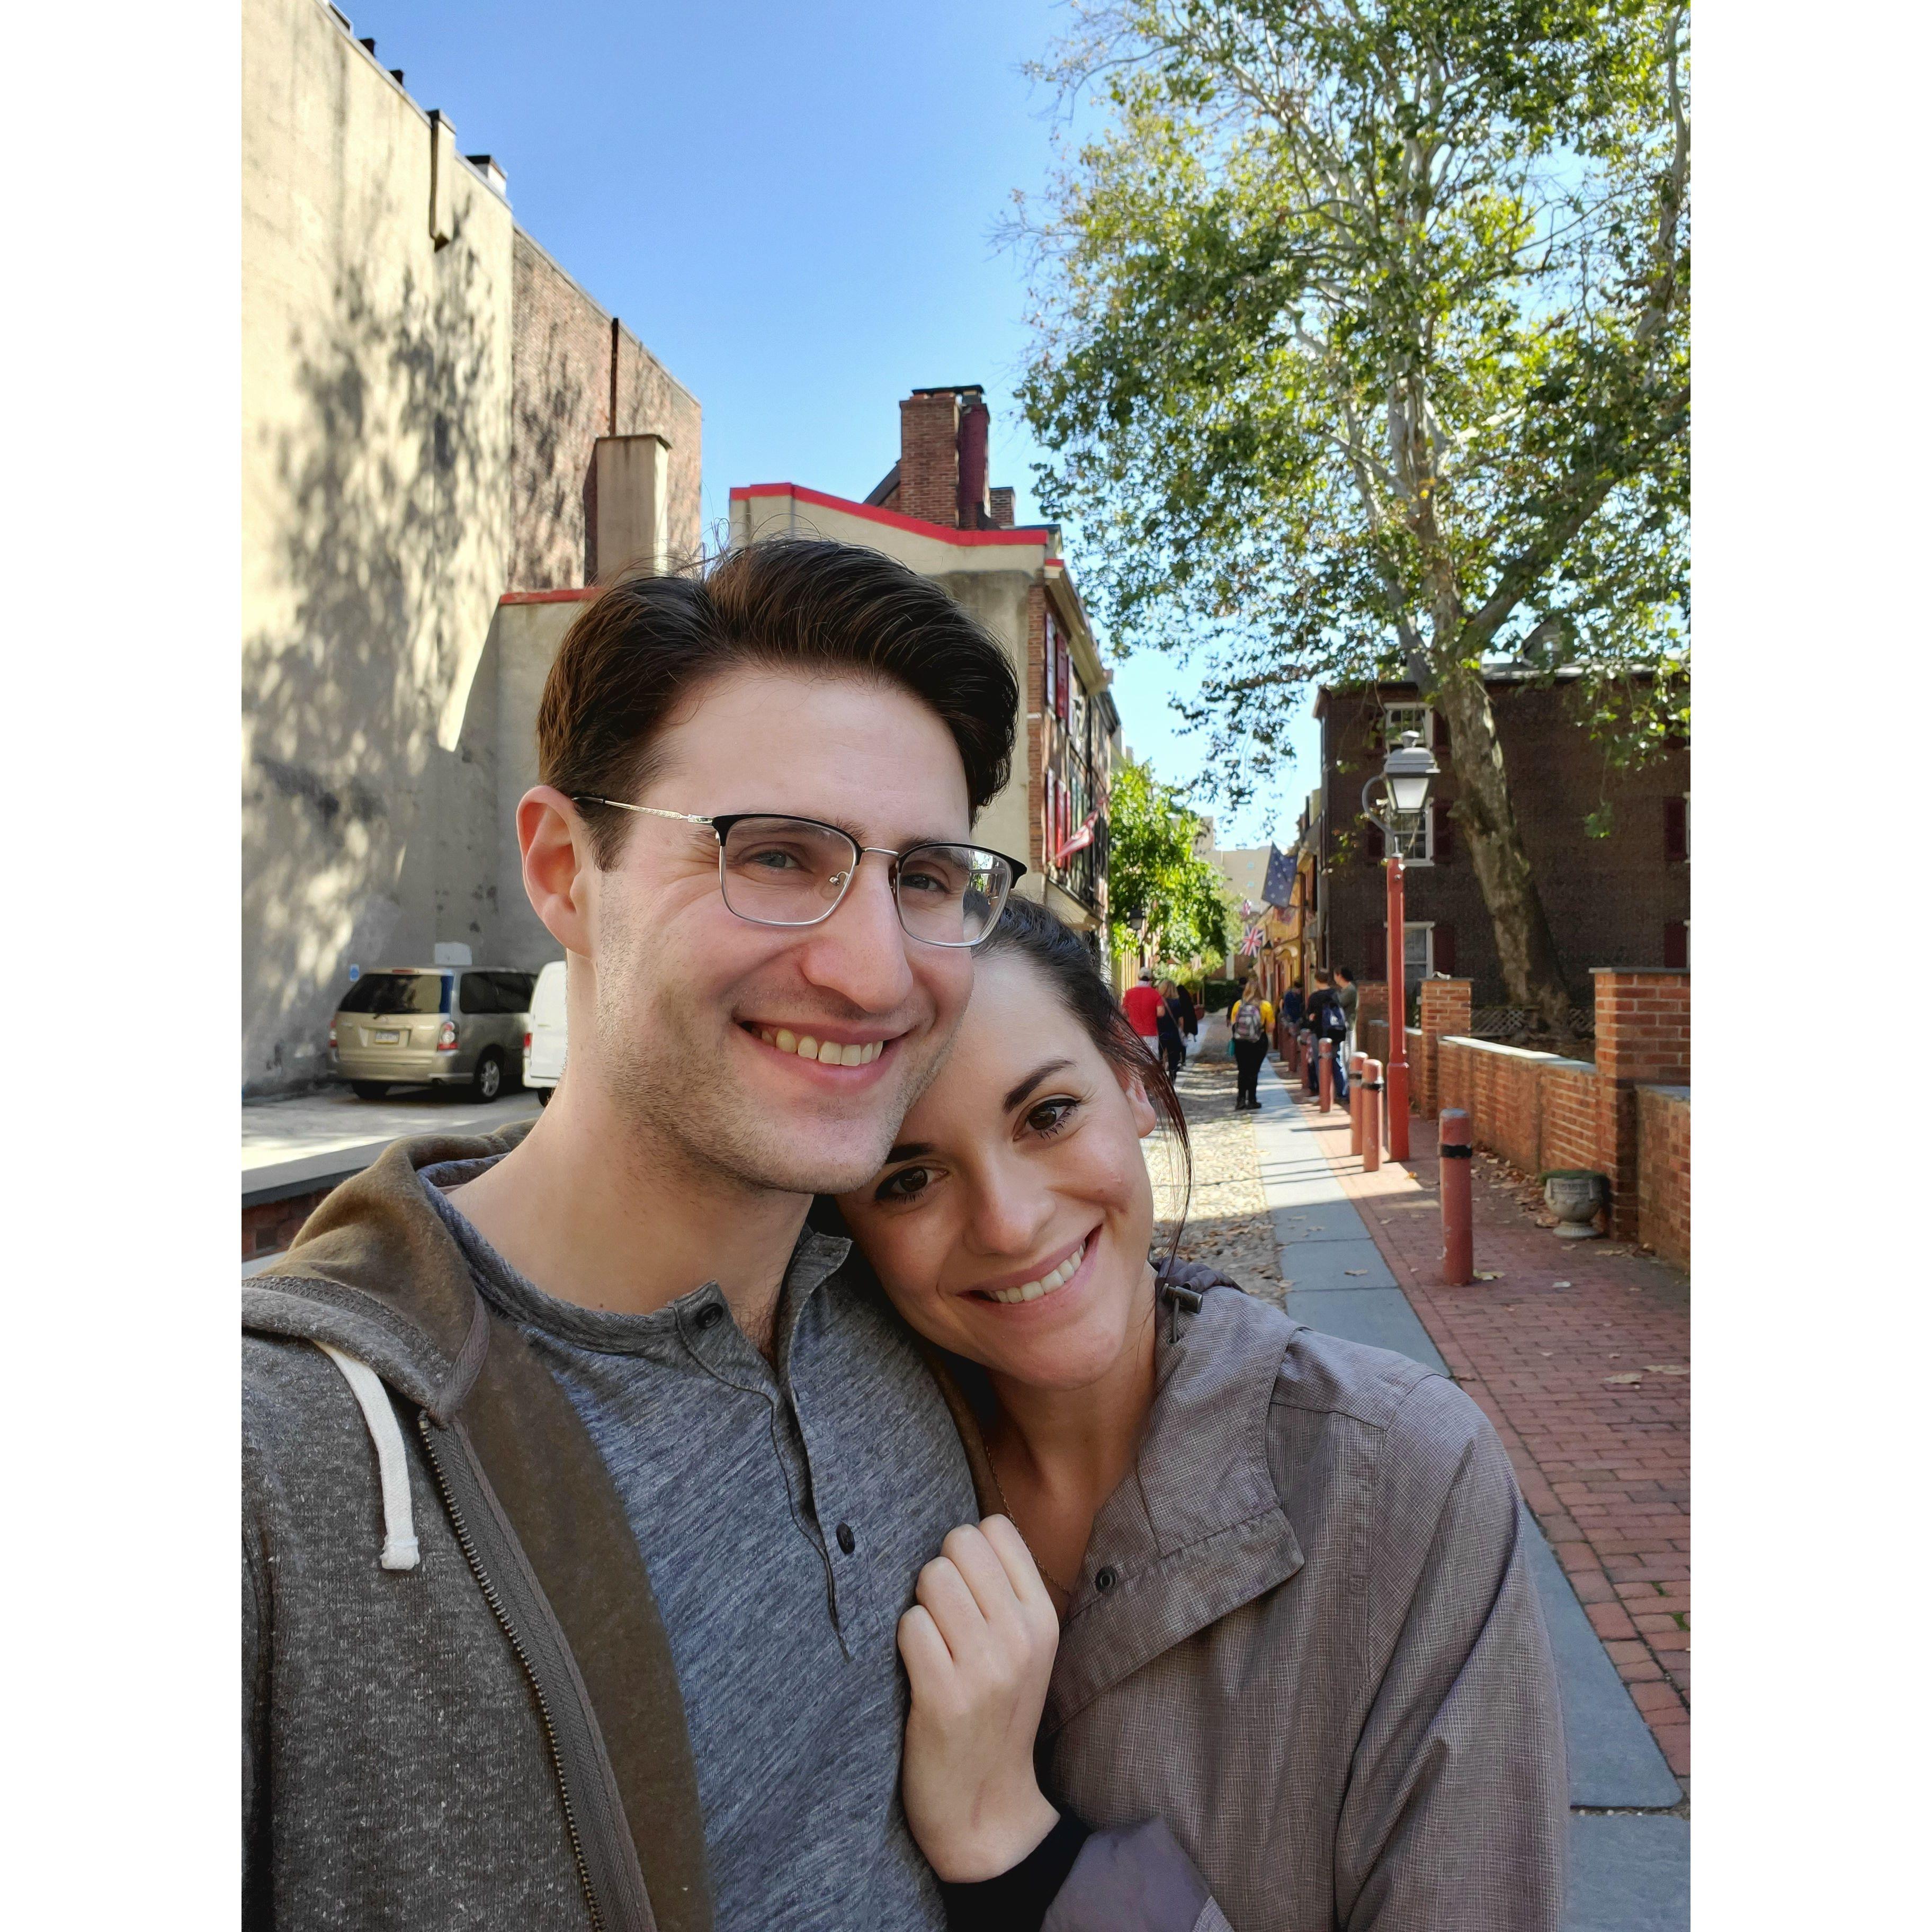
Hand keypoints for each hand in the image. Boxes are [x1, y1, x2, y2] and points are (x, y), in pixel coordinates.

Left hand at [897, 1517, 1062, 1882]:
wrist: (985, 1809)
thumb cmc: (995, 1713)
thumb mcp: (1024, 1649)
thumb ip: (1005, 1589)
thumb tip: (963, 1529)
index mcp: (1043, 1618)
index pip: (995, 1528)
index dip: (968, 1550)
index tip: (967, 1588)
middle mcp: (1020, 1636)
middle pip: (957, 1544)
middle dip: (941, 1572)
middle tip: (944, 1619)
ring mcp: (984, 1667)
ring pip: (931, 1577)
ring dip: (920, 1606)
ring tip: (932, 1645)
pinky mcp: (944, 1696)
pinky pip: (909, 1624)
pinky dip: (905, 1641)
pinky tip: (918, 1670)